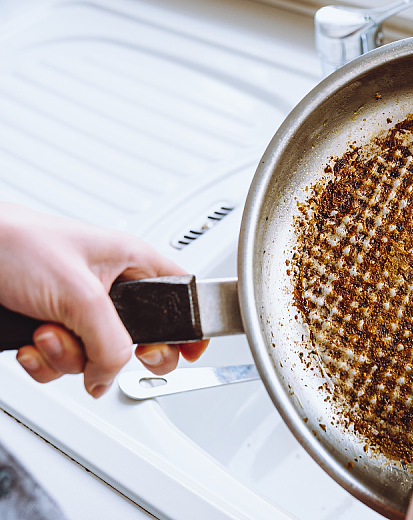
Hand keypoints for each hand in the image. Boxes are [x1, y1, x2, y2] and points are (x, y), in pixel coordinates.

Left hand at [0, 203, 207, 397]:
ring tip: (47, 332)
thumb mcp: (79, 294)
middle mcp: (110, 288)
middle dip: (115, 354)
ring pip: (96, 357)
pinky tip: (32, 341)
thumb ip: (110, 341)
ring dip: (68, 356)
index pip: (180, 296)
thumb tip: (112, 375)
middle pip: (139, 339)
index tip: (190, 351)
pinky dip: (45, 362)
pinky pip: (63, 364)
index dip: (188, 326)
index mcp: (131, 263)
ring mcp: (79, 311)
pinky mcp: (51, 327)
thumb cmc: (15, 243)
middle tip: (108, 356)